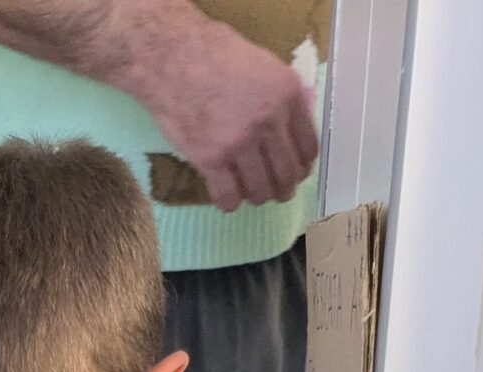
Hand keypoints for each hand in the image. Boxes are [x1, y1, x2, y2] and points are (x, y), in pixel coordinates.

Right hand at [121, 15, 317, 210]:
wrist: (175, 60)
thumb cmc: (217, 57)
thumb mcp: (265, 67)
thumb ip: (281, 99)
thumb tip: (290, 130)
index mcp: (287, 95)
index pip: (307, 147)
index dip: (302, 167)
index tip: (295, 173)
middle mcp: (268, 121)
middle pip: (286, 174)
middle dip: (283, 189)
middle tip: (277, 192)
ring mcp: (239, 143)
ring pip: (259, 191)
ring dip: (258, 197)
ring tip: (251, 194)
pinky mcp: (210, 159)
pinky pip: (227, 196)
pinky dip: (230, 203)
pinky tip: (228, 199)